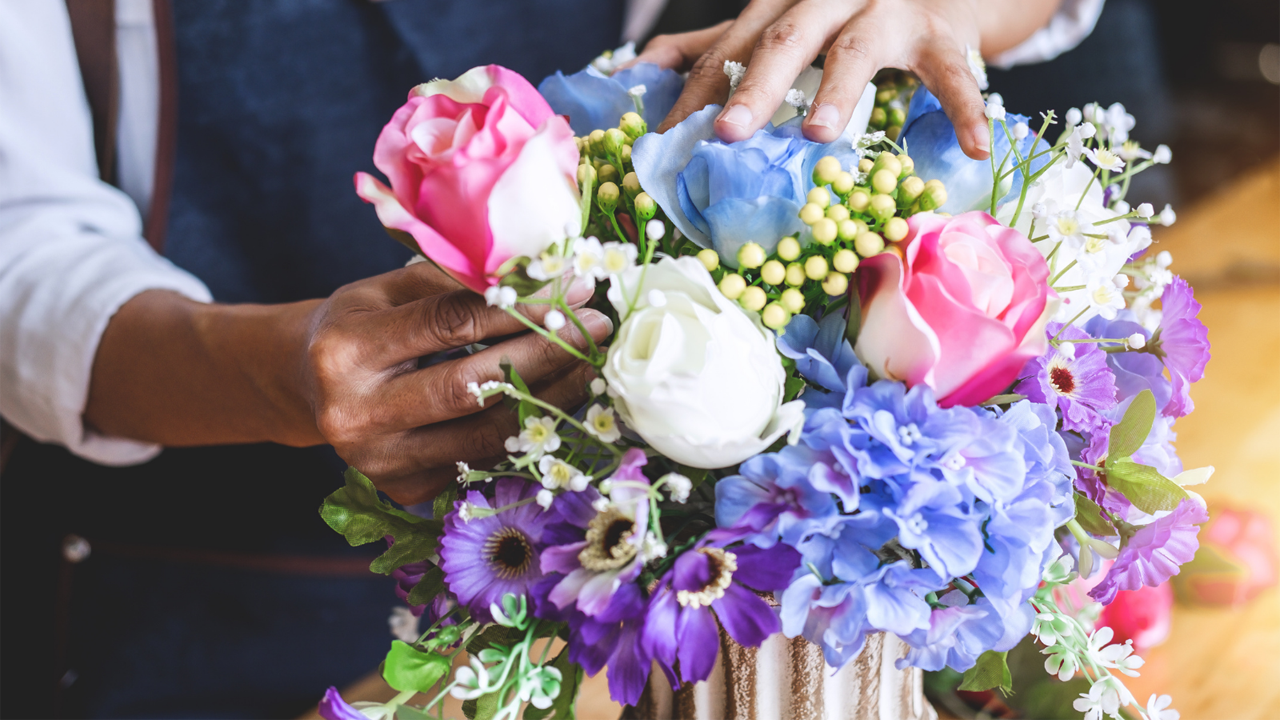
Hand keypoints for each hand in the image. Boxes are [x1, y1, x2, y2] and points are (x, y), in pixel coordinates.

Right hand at [303, 261, 611, 504]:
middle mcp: (356, 414)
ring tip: (591, 366)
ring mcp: (380, 462)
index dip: (520, 307)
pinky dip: (525, 431)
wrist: (307, 387)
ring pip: (485, 434)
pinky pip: (482, 460)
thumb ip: (454, 283)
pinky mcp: (404, 489)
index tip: (574, 289)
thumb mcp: (386, 289)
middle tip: (596, 328)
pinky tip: (559, 402)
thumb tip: (544, 275)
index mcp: (346, 350)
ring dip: (550, 399)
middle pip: (471, 387)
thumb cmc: (359, 325)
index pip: (450, 324)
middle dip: (545, 355)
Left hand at [633, 0, 1056, 158]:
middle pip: (785, 37)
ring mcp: (889, 10)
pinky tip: (971, 148)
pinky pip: (953, 73)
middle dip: (754, 85)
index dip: (697, 92)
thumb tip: (640, 66)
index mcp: (781, 0)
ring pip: (857, 47)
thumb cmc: (846, 12)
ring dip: (838, 91)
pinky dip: (965, 110)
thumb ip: (716, 43)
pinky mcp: (943, 32)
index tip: (666, 141)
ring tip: (818, 134)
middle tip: (727, 133)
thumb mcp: (780, 20)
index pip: (731, 45)